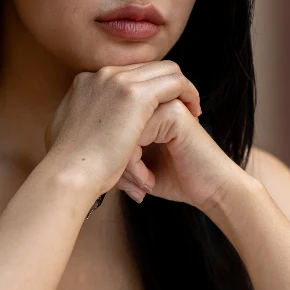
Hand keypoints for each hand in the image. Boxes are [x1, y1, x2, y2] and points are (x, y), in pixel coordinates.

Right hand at [44, 61, 201, 200]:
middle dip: (166, 85)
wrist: (68, 175)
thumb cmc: (69, 167)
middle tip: (181, 107)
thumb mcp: (67, 133)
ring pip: (165, 69)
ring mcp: (117, 80)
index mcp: (85, 82)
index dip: (147, 90)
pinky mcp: (134, 94)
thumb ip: (82, 121)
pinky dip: (189, 93)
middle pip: (147, 67)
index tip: (157, 110)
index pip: (128, 74)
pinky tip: (193, 113)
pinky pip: (175, 81)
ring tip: (191, 110)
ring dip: (181, 88)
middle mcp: (101, 74)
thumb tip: (90, 124)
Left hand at [117, 98, 248, 209]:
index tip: (120, 180)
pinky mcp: (173, 114)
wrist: (210, 192)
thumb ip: (112, 146)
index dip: (109, 155)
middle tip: (129, 185)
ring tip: (137, 185)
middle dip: (113, 159)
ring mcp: (162, 102)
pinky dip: (134, 164)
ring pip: (119, 130)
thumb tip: (79, 149)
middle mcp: (149, 97)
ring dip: (124, 163)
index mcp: (138, 102)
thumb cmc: (171, 178)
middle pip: (109, 124)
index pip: (105, 120)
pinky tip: (147, 181)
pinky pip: (135, 136)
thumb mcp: (132, 162)